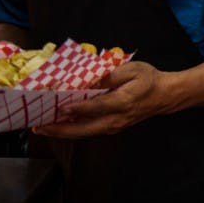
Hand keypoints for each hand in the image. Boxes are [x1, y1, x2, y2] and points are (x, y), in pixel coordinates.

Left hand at [33, 61, 176, 137]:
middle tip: (38, 127)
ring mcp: (114, 126)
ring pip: (84, 133)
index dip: (79, 108)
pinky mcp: (112, 127)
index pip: (98, 107)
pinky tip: (59, 126)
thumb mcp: (132, 69)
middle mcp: (117, 119)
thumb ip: (110, 75)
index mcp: (124, 102)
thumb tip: (89, 80)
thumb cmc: (148, 79)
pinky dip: (72, 130)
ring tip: (43, 128)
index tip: (61, 107)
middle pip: (85, 128)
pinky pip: (89, 131)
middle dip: (60, 129)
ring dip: (63, 132)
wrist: (165, 95)